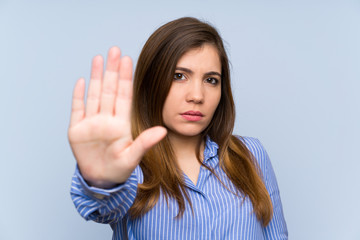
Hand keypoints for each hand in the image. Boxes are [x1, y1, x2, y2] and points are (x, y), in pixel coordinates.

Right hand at [68, 47, 166, 187]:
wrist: (101, 179)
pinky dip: (78, 95)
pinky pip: (77, 109)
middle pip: (110, 89)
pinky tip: (81, 81)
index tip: (129, 60)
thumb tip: (163, 130)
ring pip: (94, 94)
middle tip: (115, 50)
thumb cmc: (119, 168)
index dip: (126, 78)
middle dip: (112, 70)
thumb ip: (145, 142)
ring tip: (99, 58)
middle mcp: (106, 118)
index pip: (124, 95)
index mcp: (121, 123)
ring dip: (96, 77)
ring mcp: (91, 122)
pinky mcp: (76, 129)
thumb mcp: (133, 156)